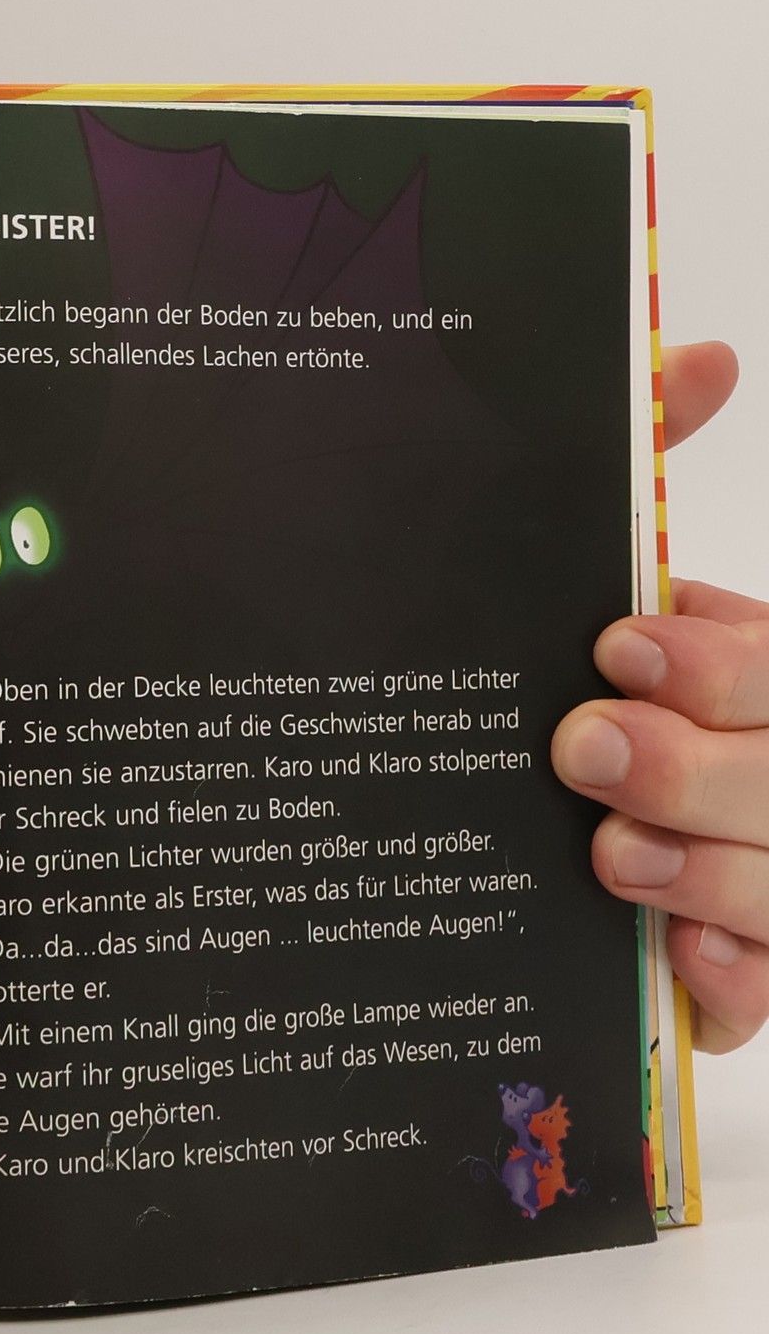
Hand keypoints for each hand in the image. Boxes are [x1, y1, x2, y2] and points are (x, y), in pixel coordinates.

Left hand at [551, 341, 766, 1049]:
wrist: (583, 761)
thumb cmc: (623, 682)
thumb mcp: (635, 588)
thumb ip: (654, 455)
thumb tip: (694, 353)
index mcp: (767, 680)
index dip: (724, 667)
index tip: (621, 647)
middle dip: (697, 770)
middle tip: (584, 748)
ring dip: (709, 872)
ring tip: (613, 855)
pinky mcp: (753, 966)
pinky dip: (735, 980)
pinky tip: (685, 963)